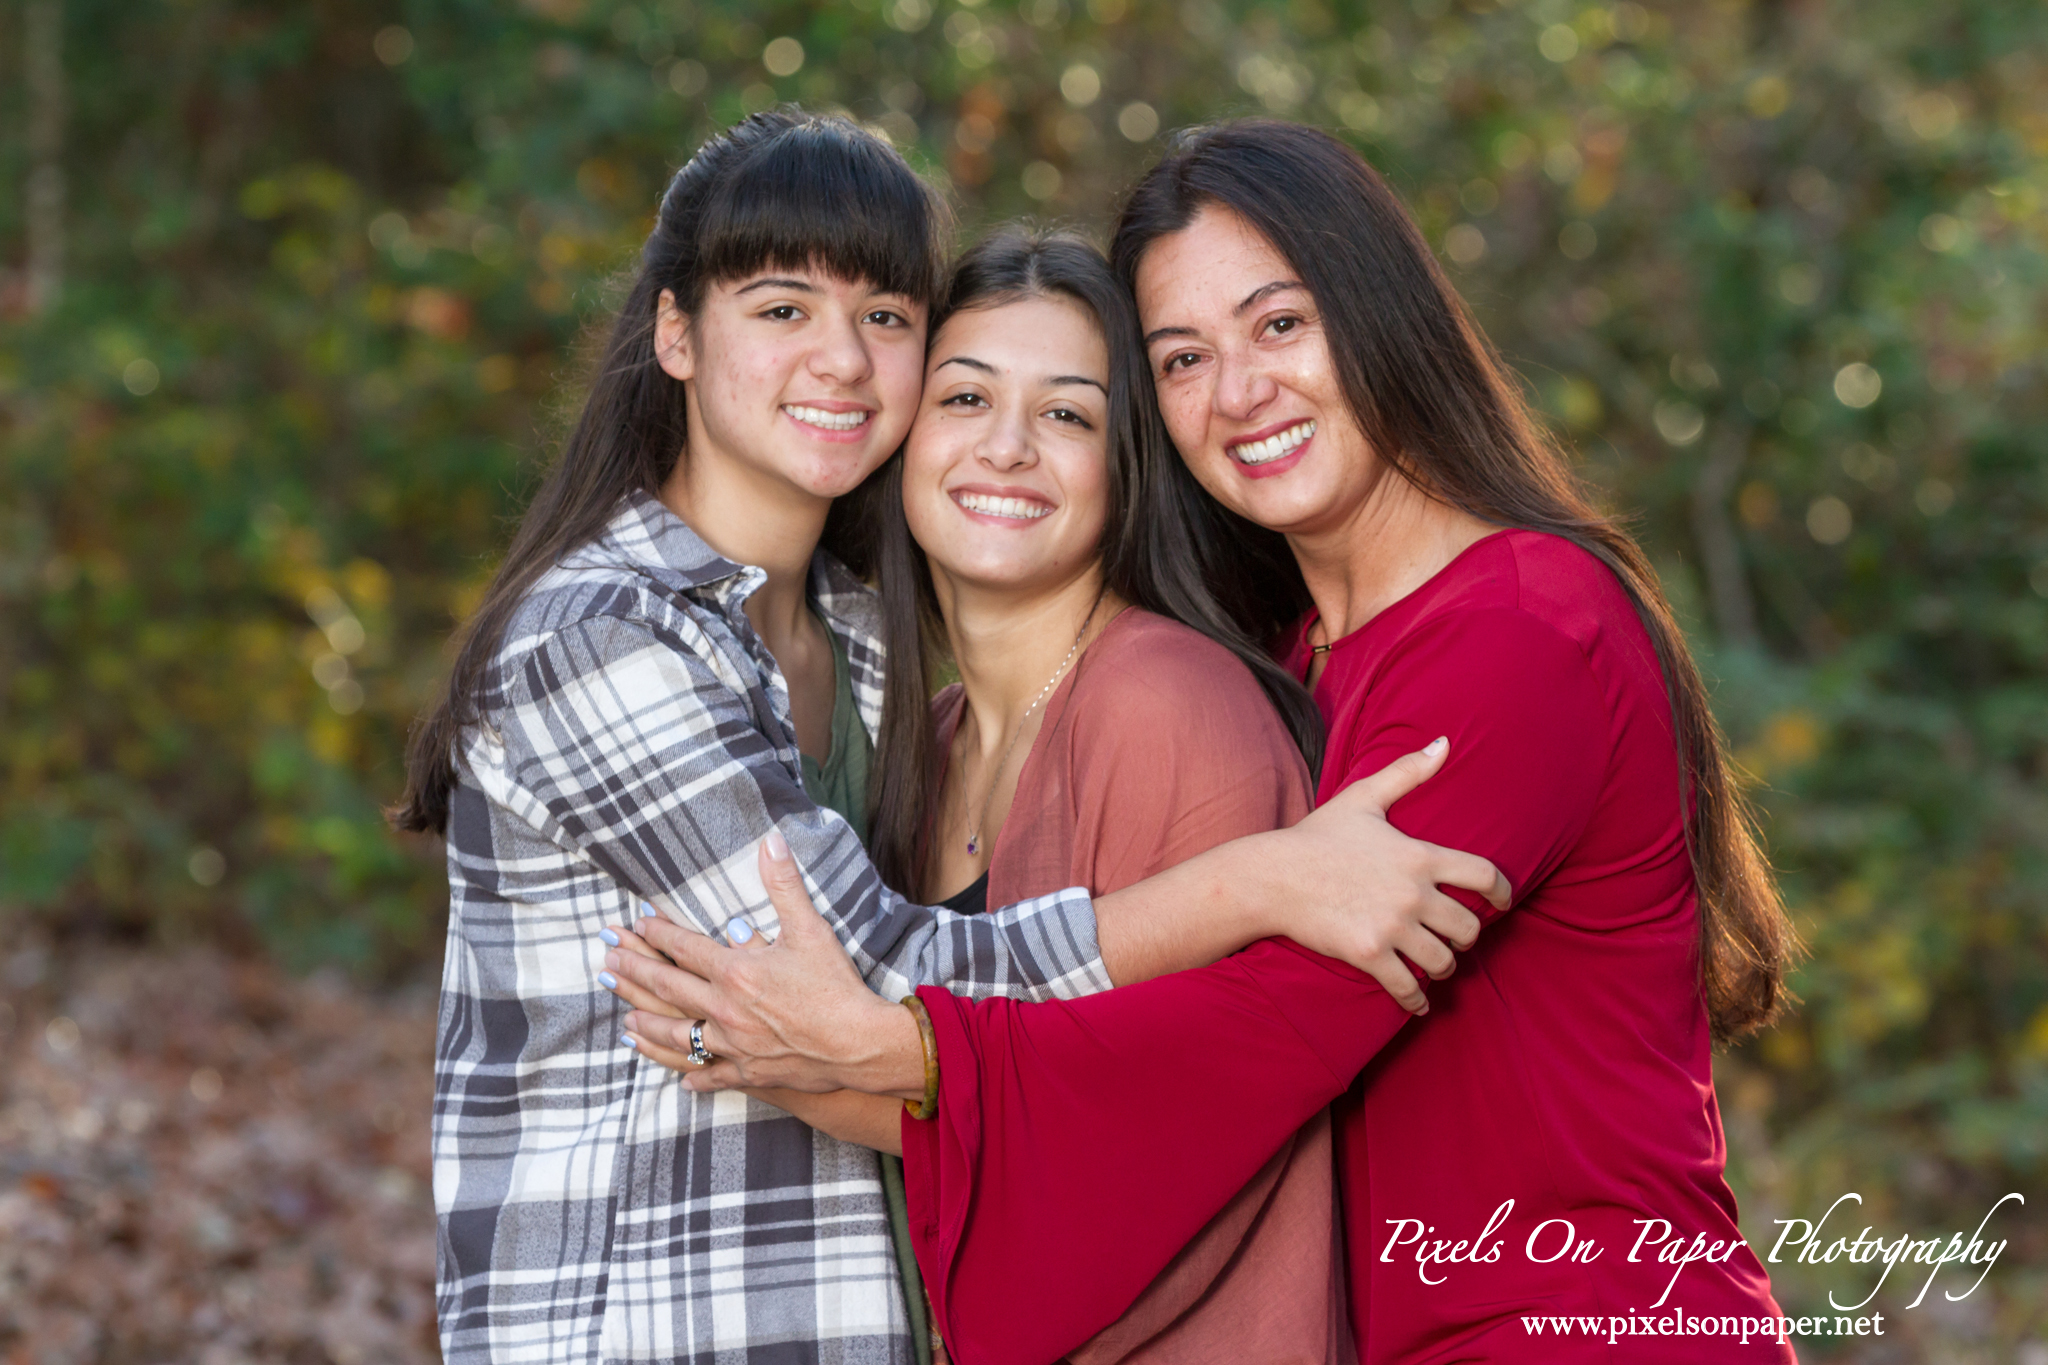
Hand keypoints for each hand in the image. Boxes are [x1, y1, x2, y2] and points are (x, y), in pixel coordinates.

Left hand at [598, 831, 922, 1096]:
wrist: (859, 1045)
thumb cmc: (836, 986)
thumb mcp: (811, 928)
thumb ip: (784, 885)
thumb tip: (770, 841)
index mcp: (736, 971)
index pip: (685, 948)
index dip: (658, 935)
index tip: (637, 926)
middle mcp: (725, 1008)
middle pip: (668, 989)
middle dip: (634, 975)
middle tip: (607, 966)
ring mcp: (733, 1044)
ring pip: (678, 1036)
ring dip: (649, 1028)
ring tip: (626, 1024)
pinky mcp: (749, 1071)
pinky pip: (713, 1075)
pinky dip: (695, 1077)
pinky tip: (681, 1080)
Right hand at [1273, 737, 1510, 1013]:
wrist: (1272, 876)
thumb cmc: (1317, 837)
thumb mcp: (1363, 798)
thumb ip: (1408, 772)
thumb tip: (1445, 741)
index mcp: (1419, 855)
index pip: (1484, 876)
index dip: (1502, 892)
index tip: (1503, 903)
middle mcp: (1414, 893)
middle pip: (1468, 927)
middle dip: (1467, 936)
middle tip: (1456, 939)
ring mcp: (1393, 927)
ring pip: (1443, 961)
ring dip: (1443, 966)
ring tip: (1435, 965)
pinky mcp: (1370, 955)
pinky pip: (1409, 987)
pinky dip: (1416, 1000)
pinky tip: (1416, 1002)